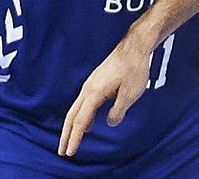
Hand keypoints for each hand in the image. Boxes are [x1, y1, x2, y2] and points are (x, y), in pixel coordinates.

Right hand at [58, 42, 151, 156]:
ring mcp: (90, 84)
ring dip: (73, 126)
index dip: (75, 139)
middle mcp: (88, 89)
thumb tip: (110, 122)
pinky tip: (89, 123)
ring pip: (76, 109)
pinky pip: (84, 103)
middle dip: (67, 135)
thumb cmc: (134, 68)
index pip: (81, 121)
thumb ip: (118, 111)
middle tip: (63, 151)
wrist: (135, 46)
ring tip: (72, 141)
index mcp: (94, 93)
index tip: (70, 152)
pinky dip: (82, 116)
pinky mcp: (96, 82)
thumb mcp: (130, 94)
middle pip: (72, 116)